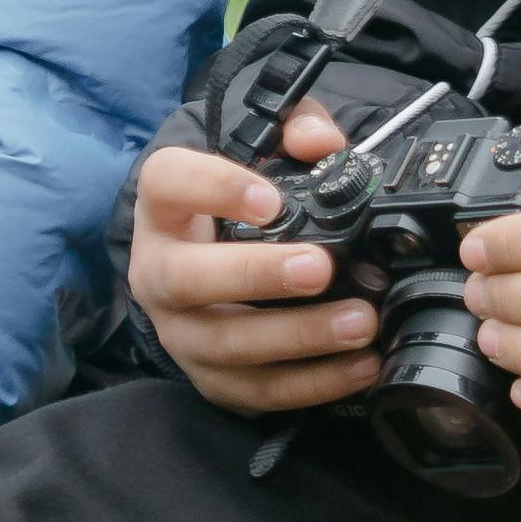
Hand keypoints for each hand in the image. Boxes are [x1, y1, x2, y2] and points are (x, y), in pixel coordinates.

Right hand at [128, 97, 381, 415]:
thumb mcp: (265, 158)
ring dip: (298, 336)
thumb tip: (324, 142)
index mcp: (165, 208)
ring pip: (227, 344)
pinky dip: (313, 383)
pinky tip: (361, 365)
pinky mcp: (212, 379)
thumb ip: (298, 131)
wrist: (213, 276)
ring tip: (360, 321)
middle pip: (188, 278)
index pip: (167, 182)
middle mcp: (159, 273)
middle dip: (256, 275)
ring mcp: (181, 333)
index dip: (214, 187)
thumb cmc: (241, 212)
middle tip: (319, 267)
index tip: (270, 198)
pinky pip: (257, 390)